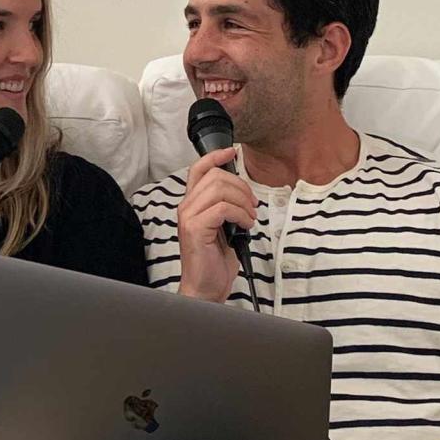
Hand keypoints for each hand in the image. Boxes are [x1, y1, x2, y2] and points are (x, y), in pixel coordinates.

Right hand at [177, 147, 257, 302]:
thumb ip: (226, 207)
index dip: (215, 156)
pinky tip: (245, 226)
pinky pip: (223, 208)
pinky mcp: (195, 229)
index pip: (198, 170)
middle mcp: (186, 207)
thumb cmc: (213, 261)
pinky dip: (241, 215)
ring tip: (249, 218)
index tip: (231, 152)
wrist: (205, 288)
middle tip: (252, 205)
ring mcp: (189, 217)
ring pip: (220, 189)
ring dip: (243, 201)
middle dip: (241, 186)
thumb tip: (243, 192)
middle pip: (215, 176)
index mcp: (192, 204)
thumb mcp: (223, 228)